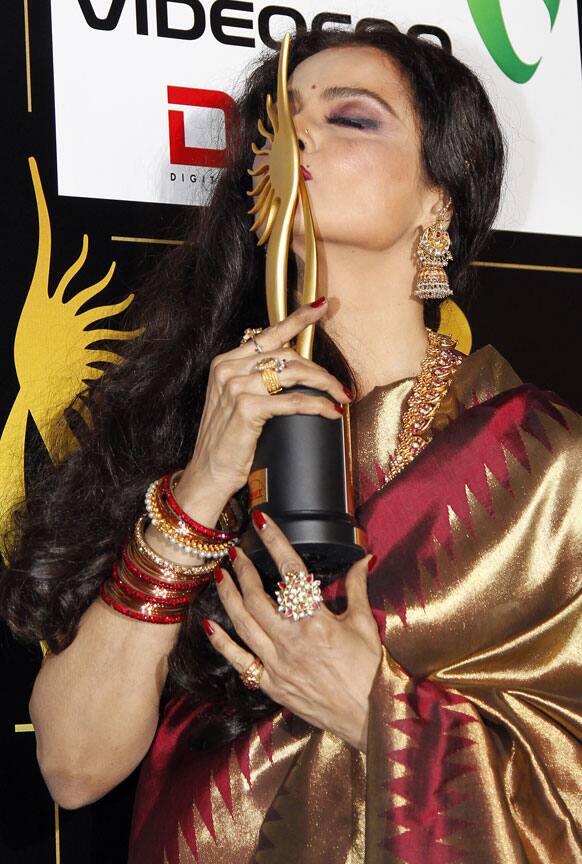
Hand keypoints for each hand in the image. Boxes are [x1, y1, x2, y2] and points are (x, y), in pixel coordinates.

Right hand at [176, 299, 350, 506]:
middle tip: (339, 385)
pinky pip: (293, 401)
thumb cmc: (228, 442)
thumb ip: (256, 381)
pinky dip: (317, 405)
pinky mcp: (247, 408)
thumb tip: (297, 371)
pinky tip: (330, 412)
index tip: (321, 306)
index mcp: (225, 362)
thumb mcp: (236, 401)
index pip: (268, 334)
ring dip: (325, 384)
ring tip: (340, 396)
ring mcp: (235, 387)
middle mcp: (228, 369)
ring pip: (294, 373)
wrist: (209, 473)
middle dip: (320, 369)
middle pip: (287, 354)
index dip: (297, 319)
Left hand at [203, 512, 381, 752]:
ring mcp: (278, 664)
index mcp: (317, 621)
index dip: (276, 542)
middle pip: (257, 597)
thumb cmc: (370, 671)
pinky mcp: (271, 684)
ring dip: (228, 596)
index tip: (262, 521)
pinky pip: (239, 660)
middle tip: (234, 551)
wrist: (369, 717)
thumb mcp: (363, 624)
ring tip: (219, 575)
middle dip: (242, 569)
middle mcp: (292, 640)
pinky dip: (221, 642)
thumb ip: (356, 588)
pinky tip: (208, 623)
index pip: (291, 572)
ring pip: (243, 624)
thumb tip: (363, 559)